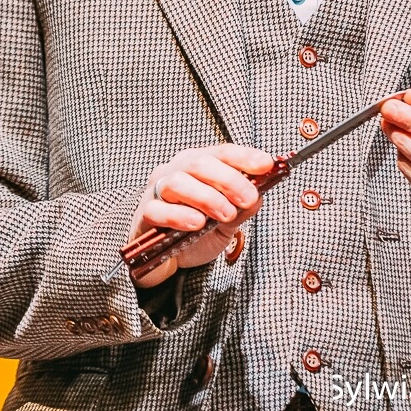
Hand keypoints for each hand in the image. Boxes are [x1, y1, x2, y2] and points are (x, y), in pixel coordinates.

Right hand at [126, 143, 274, 286]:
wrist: (166, 258)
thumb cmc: (195, 232)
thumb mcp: (227, 221)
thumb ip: (242, 208)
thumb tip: (259, 195)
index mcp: (198, 166)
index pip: (222, 153)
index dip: (244, 157)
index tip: (265, 165)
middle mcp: (175, 172)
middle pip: (199, 163)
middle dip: (228, 179)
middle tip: (247, 198)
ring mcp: (157, 192)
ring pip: (177, 182)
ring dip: (207, 197)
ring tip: (226, 214)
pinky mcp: (145, 214)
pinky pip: (158, 210)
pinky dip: (179, 215)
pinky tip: (196, 224)